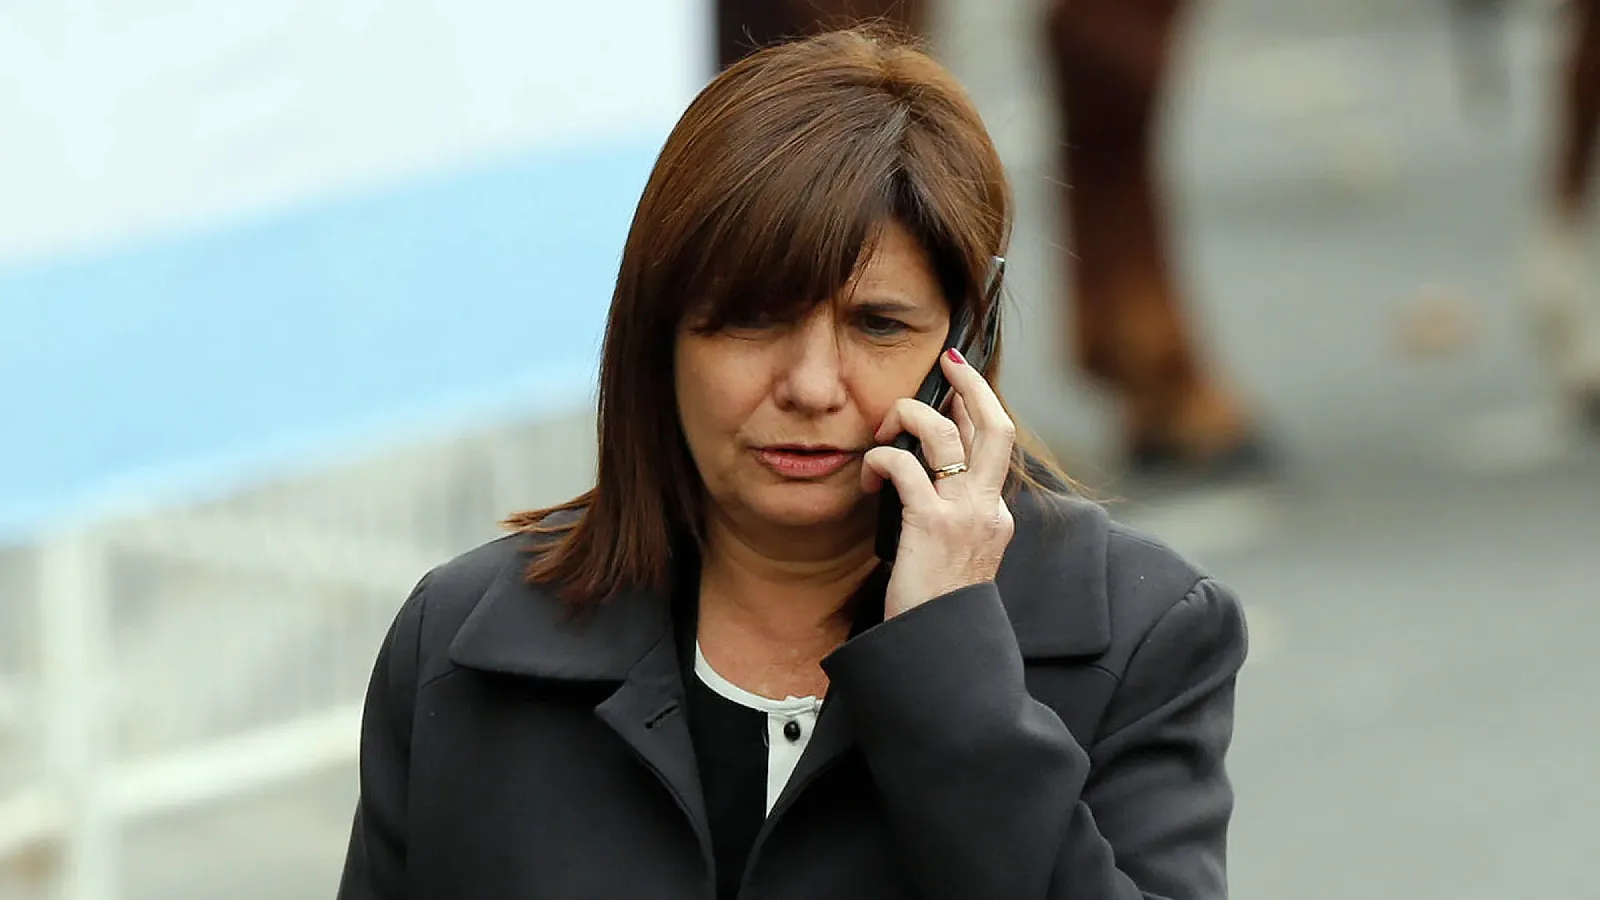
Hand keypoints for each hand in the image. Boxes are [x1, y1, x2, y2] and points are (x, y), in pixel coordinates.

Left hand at [864, 348, 1016, 618]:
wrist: (939, 652)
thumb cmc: (935, 610)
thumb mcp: (954, 556)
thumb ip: (947, 517)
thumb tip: (917, 475)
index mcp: (996, 516)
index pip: (995, 445)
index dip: (978, 407)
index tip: (959, 385)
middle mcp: (988, 509)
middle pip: (995, 425)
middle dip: (972, 384)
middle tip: (950, 361)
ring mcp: (964, 515)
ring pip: (946, 434)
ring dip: (910, 416)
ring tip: (885, 427)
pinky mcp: (932, 524)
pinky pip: (905, 466)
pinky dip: (881, 459)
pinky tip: (866, 474)